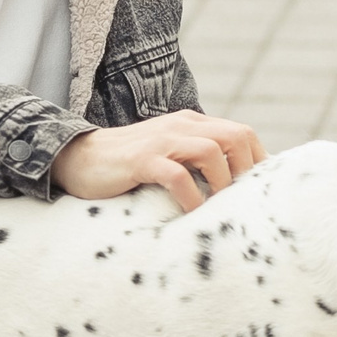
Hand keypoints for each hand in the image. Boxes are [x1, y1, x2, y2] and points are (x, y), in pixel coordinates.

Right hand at [52, 111, 268, 212]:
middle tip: (240, 202)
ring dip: (222, 183)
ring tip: (217, 207)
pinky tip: (190, 213)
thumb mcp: (168, 154)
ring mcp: (161, 141)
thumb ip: (195, 160)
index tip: (258, 192)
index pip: (242, 133)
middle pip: (236, 136)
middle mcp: (180, 126)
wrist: (78, 158)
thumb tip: (230, 187)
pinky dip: (191, 196)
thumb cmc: (127, 166)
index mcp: (191, 123)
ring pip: (212, 150)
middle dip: (246, 171)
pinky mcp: (141, 160)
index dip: (258, 162)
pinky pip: (177, 175)